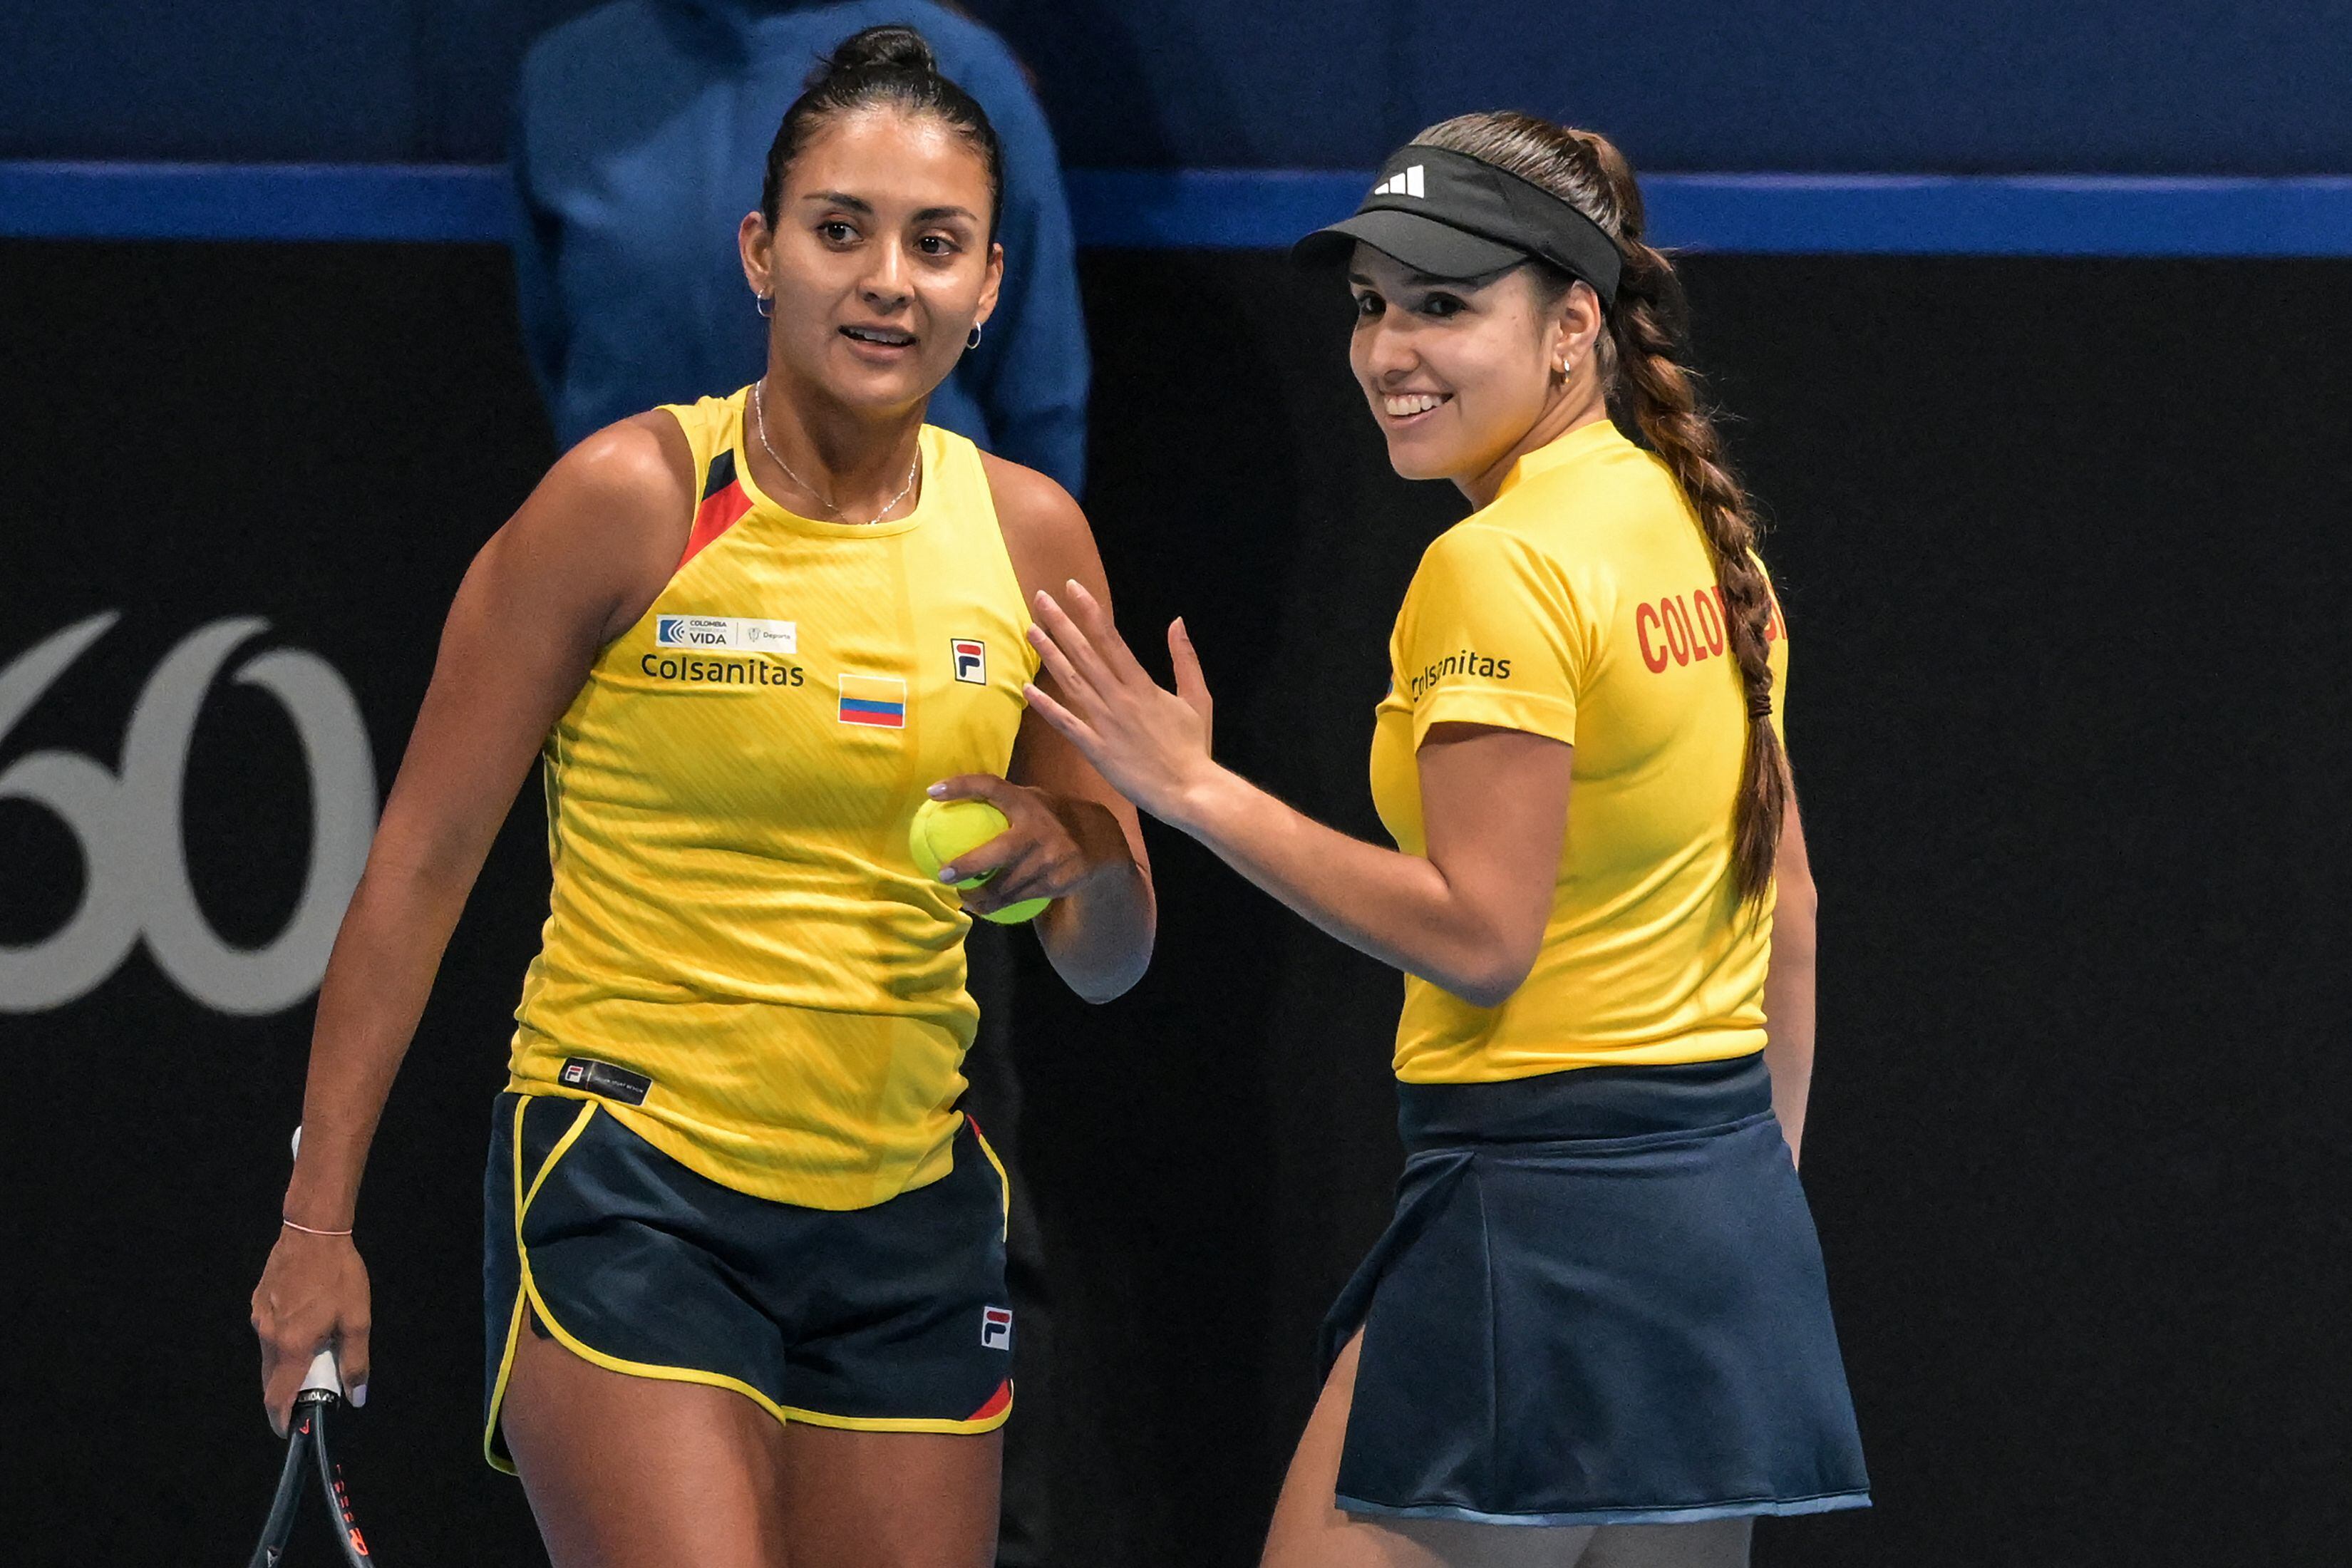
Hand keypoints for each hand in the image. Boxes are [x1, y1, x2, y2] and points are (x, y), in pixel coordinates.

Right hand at [251, 1226, 370, 1434]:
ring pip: (270, 1356)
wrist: (313, 1232)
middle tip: (313, 1392)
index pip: (277, 1397)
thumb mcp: (357, 1320)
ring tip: (316, 1349)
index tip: (289, 1431)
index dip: (281, 1419)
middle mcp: (268, 1336)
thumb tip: (357, 1397)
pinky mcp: (258, 1304)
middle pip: (272, 1380)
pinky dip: (284, 1340)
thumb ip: (355, 1363)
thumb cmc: (339, 1276)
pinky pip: (269, 1333)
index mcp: (291, 1346)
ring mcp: (259, 1319)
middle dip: (289, 1393)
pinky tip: (306, 1322)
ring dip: (289, 1364)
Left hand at [924, 773, 1133, 917]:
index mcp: (1027, 802)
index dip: (962, 786)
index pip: (991, 786)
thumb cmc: (1049, 819)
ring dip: (978, 897)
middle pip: (998, 852)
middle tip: (943, 875)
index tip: (932, 792)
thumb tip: (953, 802)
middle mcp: (1039, 830)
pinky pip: (1019, 899)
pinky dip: (997, 906)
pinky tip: (982, 909)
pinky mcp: (1056, 882)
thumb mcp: (1032, 800)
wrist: (1098, 844)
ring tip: (962, 897)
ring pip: (1005, 886)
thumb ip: (1003, 801)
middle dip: (968, 865)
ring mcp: (1050, 859)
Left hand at [1022, 581, 1216, 825]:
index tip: (1073, 588)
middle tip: (1040, 599)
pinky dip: (1046, 706)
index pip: (1110, 638)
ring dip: (1049, 654)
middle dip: (1060, 623)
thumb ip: (1185, 658)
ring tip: (1031, 630)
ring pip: (1071, 681)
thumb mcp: (1198, 698)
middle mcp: (1119, 698)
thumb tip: (1177, 622)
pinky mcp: (1095, 749)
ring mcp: (1104, 723)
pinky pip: (1065, 723)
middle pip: (1084, 653)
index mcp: (1142, 685)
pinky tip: (1028, 689)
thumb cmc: (1194, 747)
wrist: (1188, 790)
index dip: (1089, 611)